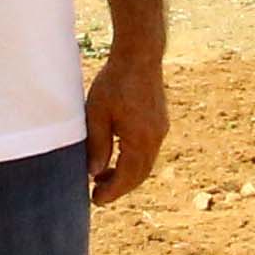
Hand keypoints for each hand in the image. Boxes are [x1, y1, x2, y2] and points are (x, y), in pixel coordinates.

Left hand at [84, 51, 169, 204]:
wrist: (140, 54)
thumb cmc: (115, 81)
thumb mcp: (97, 114)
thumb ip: (97, 144)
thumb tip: (94, 172)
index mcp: (141, 139)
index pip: (127, 176)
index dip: (111, 191)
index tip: (95, 200)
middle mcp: (156, 138)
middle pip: (139, 174)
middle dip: (119, 187)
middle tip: (98, 194)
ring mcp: (160, 129)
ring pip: (145, 163)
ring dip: (126, 173)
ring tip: (103, 176)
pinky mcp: (160, 121)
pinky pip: (148, 150)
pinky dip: (133, 160)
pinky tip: (116, 155)